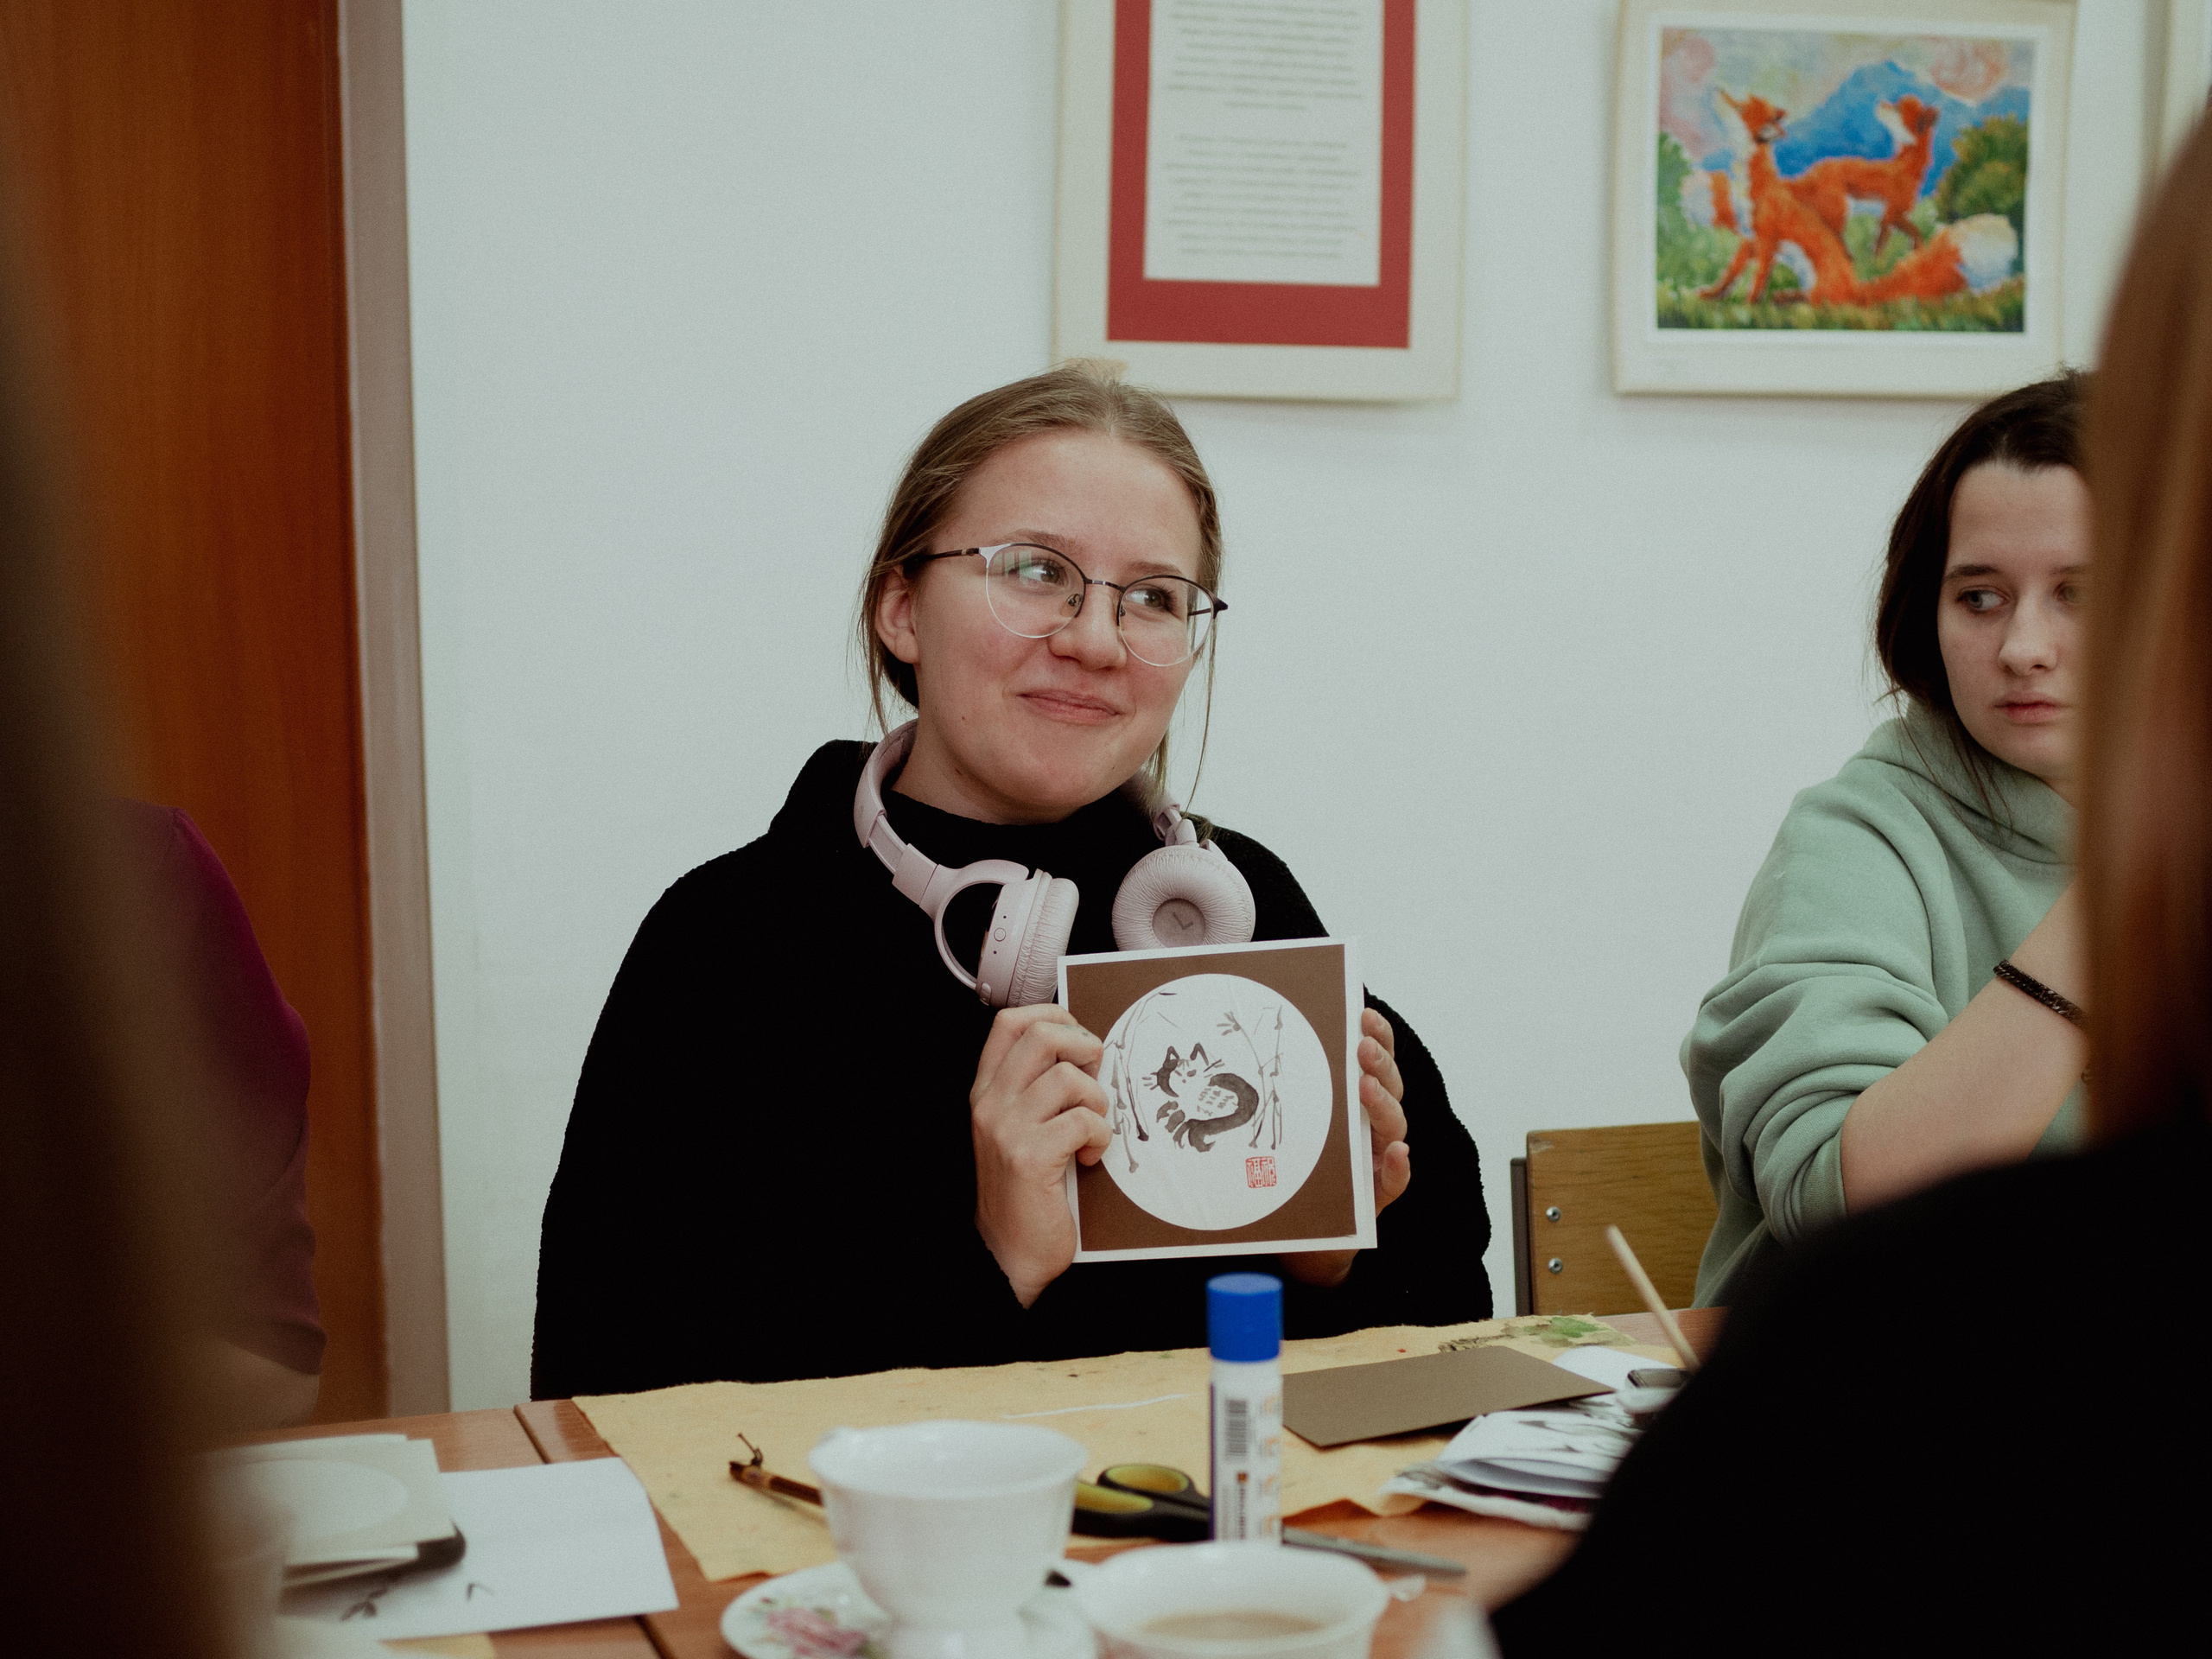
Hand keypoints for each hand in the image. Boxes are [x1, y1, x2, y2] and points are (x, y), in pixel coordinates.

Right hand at [970, 1003, 1112, 1307]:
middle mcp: (991, 1105)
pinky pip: (1083, 1120)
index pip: (1009, 1024)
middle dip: (1083, 1047)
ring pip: (1068, 1078)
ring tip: (1095, 1126)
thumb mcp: (1020, 1129)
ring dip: (1097, 1099)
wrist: (1008, 1254)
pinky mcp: (1030, 1158)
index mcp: (987, 1092)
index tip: (1079, 1040)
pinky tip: (1093, 1156)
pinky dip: (1100, 1135)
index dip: (1053, 1016)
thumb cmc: (1025, 1192)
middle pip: (1041, 1036)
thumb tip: (1086, 1051)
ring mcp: (1007, 1130)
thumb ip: (1039, 1090)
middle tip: (1096, 1077)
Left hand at [1281, 1007, 1412, 1287]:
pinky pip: (1395, 1182)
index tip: (1362, 1012)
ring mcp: (1377, 1161)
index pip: (1375, 1061)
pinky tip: (1396, 1153)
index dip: (1376, 1036)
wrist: (1300, 1234)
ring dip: (1383, 1105)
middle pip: (1389, 1088)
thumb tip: (1240, 1038)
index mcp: (1356, 1101)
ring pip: (1394, 1128)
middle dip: (1379, 1063)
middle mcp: (1373, 1126)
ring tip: (1366, 1088)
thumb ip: (1278, 1089)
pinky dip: (1398, 1167)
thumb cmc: (1293, 1169)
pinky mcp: (1376, 1197)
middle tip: (1361, 1047)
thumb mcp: (1286, 1122)